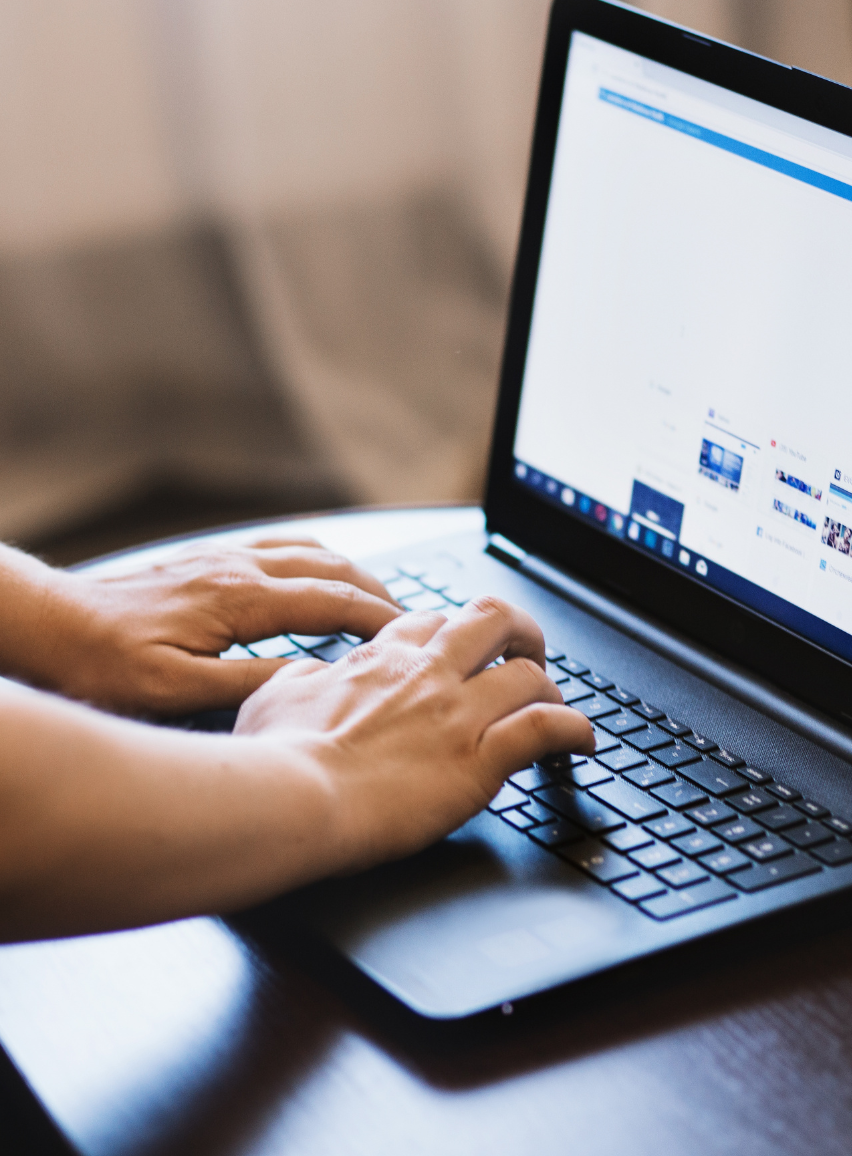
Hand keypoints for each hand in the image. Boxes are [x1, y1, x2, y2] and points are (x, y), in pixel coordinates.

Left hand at [20, 537, 401, 715]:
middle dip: (379, 590)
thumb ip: (255, 682)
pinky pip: (279, 545)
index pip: (334, 601)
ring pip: (309, 550)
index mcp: (240, 598)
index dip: (382, 619)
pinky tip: (317, 572)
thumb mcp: (181, 691)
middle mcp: (238, 567)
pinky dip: (315, 558)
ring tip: (377, 597)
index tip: (415, 636)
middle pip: (332, 567)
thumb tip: (316, 678)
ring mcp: (222, 557)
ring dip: (351, 571)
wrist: (50, 625)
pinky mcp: (207, 559)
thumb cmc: (104, 664)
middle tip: (411, 619)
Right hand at [235, 595, 593, 874]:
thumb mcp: (273, 698)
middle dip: (518, 631)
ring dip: (549, 689)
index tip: (460, 652)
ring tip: (555, 706)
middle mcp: (426, 674)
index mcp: (380, 659)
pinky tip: (582, 743)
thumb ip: (303, 678)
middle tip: (527, 652)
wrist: (290, 799)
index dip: (453, 634)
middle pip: (492, 620)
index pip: (431, 622)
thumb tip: (312, 673)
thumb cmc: (273, 757)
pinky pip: (547, 728)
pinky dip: (575, 731)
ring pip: (529, 673)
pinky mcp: (480, 759)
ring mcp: (457, 713)